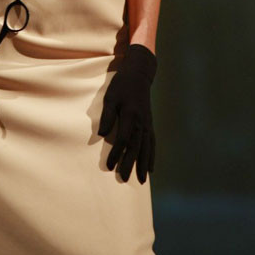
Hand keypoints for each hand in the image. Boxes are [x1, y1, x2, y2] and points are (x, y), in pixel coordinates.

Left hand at [97, 43, 156, 183]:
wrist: (139, 74)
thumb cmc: (122, 85)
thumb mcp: (110, 97)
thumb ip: (107, 116)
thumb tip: (102, 135)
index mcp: (131, 115)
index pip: (123, 139)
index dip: (116, 154)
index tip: (109, 166)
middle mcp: (141, 122)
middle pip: (136, 147)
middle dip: (130, 164)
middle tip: (125, 179)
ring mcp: (148, 124)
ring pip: (146, 148)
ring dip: (143, 164)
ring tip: (141, 180)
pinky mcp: (150, 123)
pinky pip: (152, 143)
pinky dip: (151, 156)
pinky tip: (151, 167)